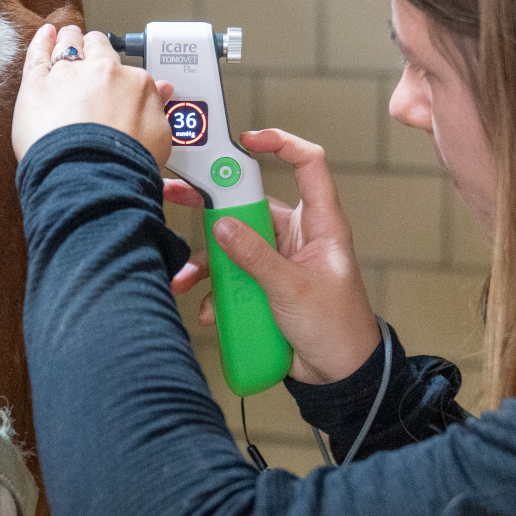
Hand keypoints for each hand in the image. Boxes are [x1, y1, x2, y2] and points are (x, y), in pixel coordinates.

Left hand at [12, 24, 173, 164]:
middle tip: (91, 50)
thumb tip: (163, 91)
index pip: (127, 71)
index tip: (116, 81)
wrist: (92, 176)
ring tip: (68, 37)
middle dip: (95, 48)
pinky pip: (38, 53)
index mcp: (135, 83)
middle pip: (98, 49)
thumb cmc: (125, 165)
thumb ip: (158, 108)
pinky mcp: (37, 84)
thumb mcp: (160, 138)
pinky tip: (45, 34)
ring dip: (70, 40)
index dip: (120, 76)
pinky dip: (41, 41)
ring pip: (69, 45)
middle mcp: (103, 72)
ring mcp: (68, 75)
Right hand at [167, 129, 379, 384]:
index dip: (281, 144)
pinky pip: (230, 277)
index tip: (246, 141)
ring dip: (208, 261)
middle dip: (213, 202)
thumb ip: (256, 257)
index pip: (308, 165)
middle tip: (177, 192)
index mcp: (320, 224)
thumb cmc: (338, 328)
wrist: (338, 375)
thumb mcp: (294, 288)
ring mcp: (277, 260)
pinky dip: (214, 291)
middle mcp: (297, 235)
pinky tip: (208, 310)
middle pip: (250, 203)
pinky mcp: (261, 285)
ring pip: (232, 244)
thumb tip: (222, 225)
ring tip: (185, 277)